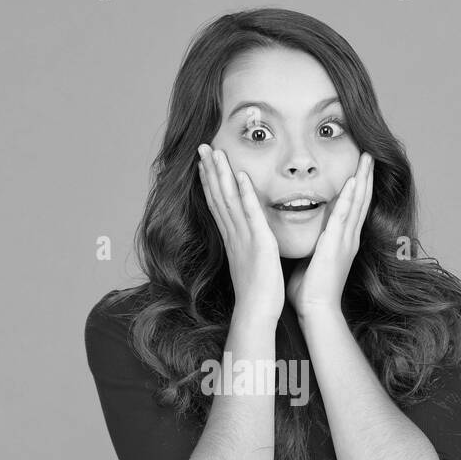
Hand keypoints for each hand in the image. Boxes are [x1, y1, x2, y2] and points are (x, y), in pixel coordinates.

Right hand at [197, 144, 284, 319]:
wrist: (256, 313)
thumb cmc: (256, 294)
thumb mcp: (248, 265)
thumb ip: (246, 249)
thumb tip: (246, 243)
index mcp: (232, 238)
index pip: (218, 204)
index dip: (209, 182)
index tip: (204, 163)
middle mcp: (233, 234)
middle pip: (218, 196)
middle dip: (209, 170)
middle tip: (201, 147)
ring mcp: (244, 237)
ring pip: (229, 199)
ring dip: (221, 174)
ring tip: (214, 152)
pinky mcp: (259, 242)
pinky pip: (251, 213)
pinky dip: (245, 194)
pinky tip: (241, 175)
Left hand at [286, 152, 372, 317]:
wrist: (316, 310)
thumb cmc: (310, 292)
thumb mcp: (311, 261)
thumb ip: (311, 247)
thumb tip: (301, 239)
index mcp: (343, 243)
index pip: (354, 208)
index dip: (358, 188)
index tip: (360, 169)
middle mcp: (349, 239)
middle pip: (361, 200)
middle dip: (366, 176)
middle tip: (370, 154)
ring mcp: (345, 241)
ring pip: (357, 203)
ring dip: (363, 179)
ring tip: (367, 158)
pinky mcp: (336, 245)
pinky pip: (345, 216)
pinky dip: (350, 197)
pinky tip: (354, 181)